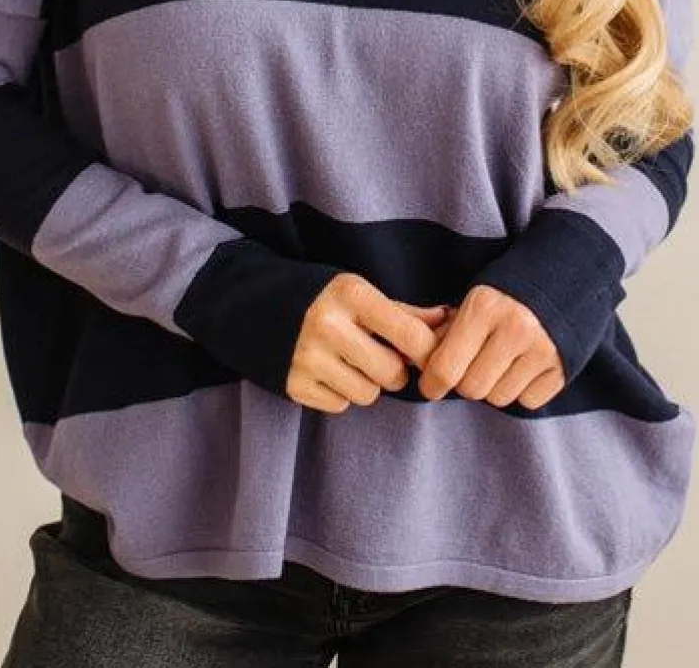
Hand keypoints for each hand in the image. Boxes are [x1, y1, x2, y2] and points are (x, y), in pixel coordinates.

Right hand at [286, 273, 449, 413]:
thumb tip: (446, 320)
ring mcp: (308, 357)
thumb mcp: (358, 292)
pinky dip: (339, 393)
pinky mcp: (293, 384)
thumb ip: (403, 311)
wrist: (251, 304)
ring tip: (348, 362)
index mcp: (352, 294)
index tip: (424, 355)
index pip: (411, 335)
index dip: (427, 352)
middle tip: (378, 356)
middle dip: (392, 370)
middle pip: (392, 373)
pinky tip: (326, 371)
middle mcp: (329, 325)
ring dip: (366, 384)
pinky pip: (340, 405)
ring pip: (368, 394)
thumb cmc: (319, 297)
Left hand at [413, 285, 565, 409]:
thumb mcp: (471, 301)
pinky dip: (522, 390)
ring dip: (494, 386)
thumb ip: (441, 332)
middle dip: (466, 381)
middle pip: (472, 389)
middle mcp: (515, 327)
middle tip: (472, 364)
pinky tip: (525, 365)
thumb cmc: (504, 296)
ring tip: (502, 360)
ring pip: (499, 398)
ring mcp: (542, 349)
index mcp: (484, 306)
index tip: (431, 384)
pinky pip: (528, 402)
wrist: (561, 279)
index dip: (432, 383)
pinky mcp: (562, 368)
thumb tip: (413, 363)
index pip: (445, 368)